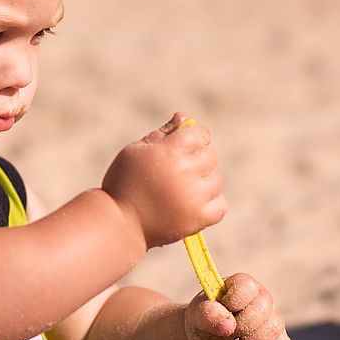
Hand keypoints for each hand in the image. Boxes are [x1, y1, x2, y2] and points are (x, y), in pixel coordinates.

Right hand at [101, 112, 226, 247]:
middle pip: (210, 157)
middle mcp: (184, 171)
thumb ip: (162, 133)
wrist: (118, 223)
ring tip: (181, 190)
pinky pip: (220, 205)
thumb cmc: (123, 182)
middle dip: (197, 160)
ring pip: (216, 180)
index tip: (185, 146)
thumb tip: (184, 117)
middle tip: (176, 172)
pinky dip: (210, 204)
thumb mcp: (136, 151)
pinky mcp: (199, 218)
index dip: (194, 138)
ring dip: (203, 183)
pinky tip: (192, 204)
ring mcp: (194, 196)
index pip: (200, 135)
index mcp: (168, 151)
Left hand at [184, 273, 292, 339]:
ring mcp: (274, 320)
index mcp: (241, 285)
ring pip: (273, 329)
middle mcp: (261, 299)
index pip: (246, 286)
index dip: (234, 301)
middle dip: (240, 327)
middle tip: (226, 334)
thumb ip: (207, 313)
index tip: (223, 311)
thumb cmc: (204, 324)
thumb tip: (227, 324)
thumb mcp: (197, 316)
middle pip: (262, 310)